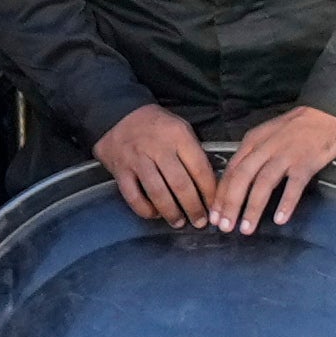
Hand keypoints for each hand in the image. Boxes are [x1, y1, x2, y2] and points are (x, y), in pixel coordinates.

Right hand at [95, 104, 217, 226]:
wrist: (120, 114)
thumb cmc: (156, 125)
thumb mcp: (181, 128)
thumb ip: (193, 152)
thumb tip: (208, 183)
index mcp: (178, 136)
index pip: (199, 168)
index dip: (209, 191)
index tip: (215, 206)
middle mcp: (159, 148)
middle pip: (180, 184)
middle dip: (193, 207)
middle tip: (200, 221)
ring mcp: (138, 159)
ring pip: (158, 192)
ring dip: (171, 212)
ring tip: (179, 222)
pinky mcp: (121, 170)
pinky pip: (133, 195)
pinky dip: (145, 209)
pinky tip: (154, 214)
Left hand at [208, 105, 335, 233]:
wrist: (327, 113)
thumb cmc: (296, 128)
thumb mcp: (266, 135)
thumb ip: (252, 155)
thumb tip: (237, 182)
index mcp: (253, 141)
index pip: (232, 170)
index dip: (221, 195)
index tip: (214, 216)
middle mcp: (266, 148)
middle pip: (242, 178)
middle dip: (231, 204)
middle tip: (224, 226)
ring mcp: (287, 155)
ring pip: (264, 183)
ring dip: (253, 208)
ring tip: (246, 229)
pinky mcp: (307, 162)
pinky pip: (294, 185)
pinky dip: (286, 203)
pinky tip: (280, 219)